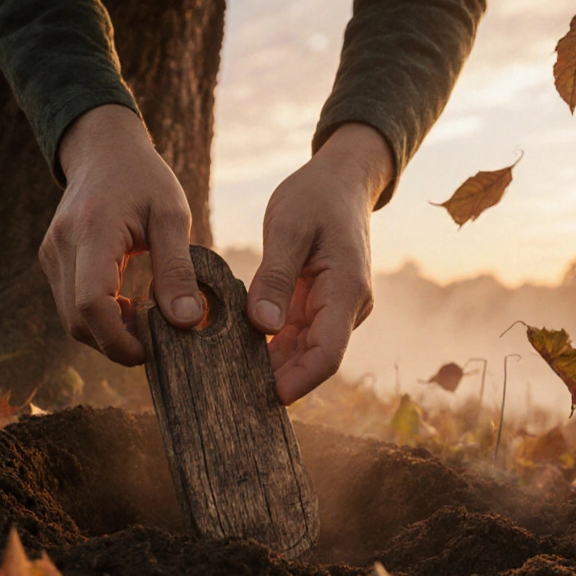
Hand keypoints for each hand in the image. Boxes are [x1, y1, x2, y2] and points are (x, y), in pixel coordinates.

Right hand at [40, 104, 203, 364]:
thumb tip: (187, 321)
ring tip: (145, 320)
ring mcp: (51, 254)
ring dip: (107, 332)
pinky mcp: (51, 260)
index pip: (92, 303)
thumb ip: (177, 268)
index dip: (119, 338)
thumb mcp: (172, 215)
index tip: (152, 349)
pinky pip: (69, 305)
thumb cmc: (144, 178)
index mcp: (93, 230)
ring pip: (71, 319)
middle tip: (157, 338)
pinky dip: (98, 317)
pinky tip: (127, 305)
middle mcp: (61, 245)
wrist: (103, 150)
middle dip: (116, 342)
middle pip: (78, 320)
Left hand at [248, 123, 393, 403]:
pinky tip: (238, 354)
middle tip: (232, 396)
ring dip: (273, 365)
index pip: (328, 352)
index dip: (301, 380)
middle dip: (280, 378)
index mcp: (346, 289)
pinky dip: (272, 345)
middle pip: (314, 358)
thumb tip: (263, 327)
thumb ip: (275, 277)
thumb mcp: (288, 228)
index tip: (271, 397)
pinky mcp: (320, 303)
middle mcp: (347, 305)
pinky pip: (297, 333)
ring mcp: (335, 307)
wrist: (342, 179)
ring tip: (228, 380)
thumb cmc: (316, 196)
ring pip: (304, 349)